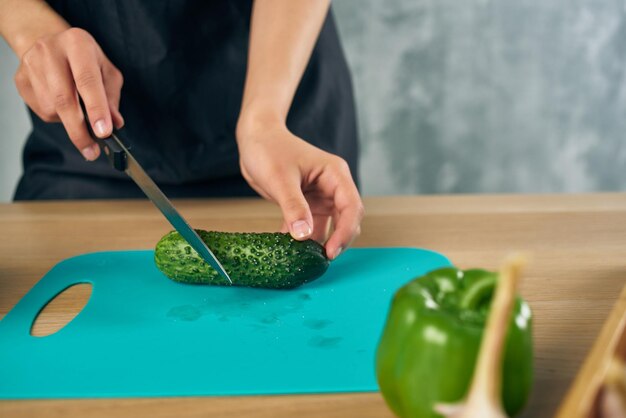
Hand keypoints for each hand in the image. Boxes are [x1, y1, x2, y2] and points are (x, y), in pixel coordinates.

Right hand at [14, 27, 123, 159]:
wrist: (49, 43)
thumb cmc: (84, 59)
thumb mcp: (106, 71)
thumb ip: (112, 97)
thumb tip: (115, 122)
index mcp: (77, 44)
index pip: (88, 81)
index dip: (97, 109)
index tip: (104, 132)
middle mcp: (51, 51)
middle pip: (64, 99)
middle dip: (80, 130)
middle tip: (92, 150)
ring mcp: (31, 65)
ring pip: (52, 109)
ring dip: (70, 123)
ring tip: (79, 114)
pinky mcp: (21, 80)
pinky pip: (41, 110)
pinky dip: (57, 117)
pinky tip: (62, 105)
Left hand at [236, 120, 363, 259]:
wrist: (254, 138)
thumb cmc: (268, 149)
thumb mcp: (280, 179)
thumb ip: (293, 207)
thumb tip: (304, 236)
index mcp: (335, 175)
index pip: (351, 207)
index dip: (345, 232)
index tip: (331, 252)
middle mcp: (332, 186)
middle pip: (346, 219)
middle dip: (337, 240)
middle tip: (321, 261)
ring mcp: (320, 196)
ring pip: (328, 226)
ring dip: (318, 243)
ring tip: (304, 259)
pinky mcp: (306, 204)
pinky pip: (310, 226)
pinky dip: (302, 238)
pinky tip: (289, 250)